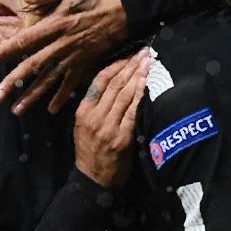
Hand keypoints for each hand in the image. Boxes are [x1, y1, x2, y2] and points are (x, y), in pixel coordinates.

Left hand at [0, 0, 126, 115]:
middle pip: (33, 66)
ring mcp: (75, 56)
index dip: (5, 52)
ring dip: (32, 96)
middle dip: (13, 82)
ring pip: (49, 79)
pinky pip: (72, 83)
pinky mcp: (88, 62)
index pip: (24, 41)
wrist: (131, 6)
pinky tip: (50, 110)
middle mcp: (62, 44)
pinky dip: (61, 97)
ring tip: (15, 110)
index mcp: (56, 23)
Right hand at [73, 48, 149, 188]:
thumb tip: (111, 83)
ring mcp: (108, 126)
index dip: (116, 66)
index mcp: (83, 111)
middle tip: (144, 52)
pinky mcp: (121, 137)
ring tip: (148, 62)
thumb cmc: (89, 151)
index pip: (99, 81)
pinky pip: (133, 111)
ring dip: (138, 76)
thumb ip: (94, 106)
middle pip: (114, 84)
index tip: (129, 55)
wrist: (93, 178)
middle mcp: (94, 116)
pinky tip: (147, 83)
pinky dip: (140, 95)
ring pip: (124, 94)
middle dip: (131, 65)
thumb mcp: (82, 125)